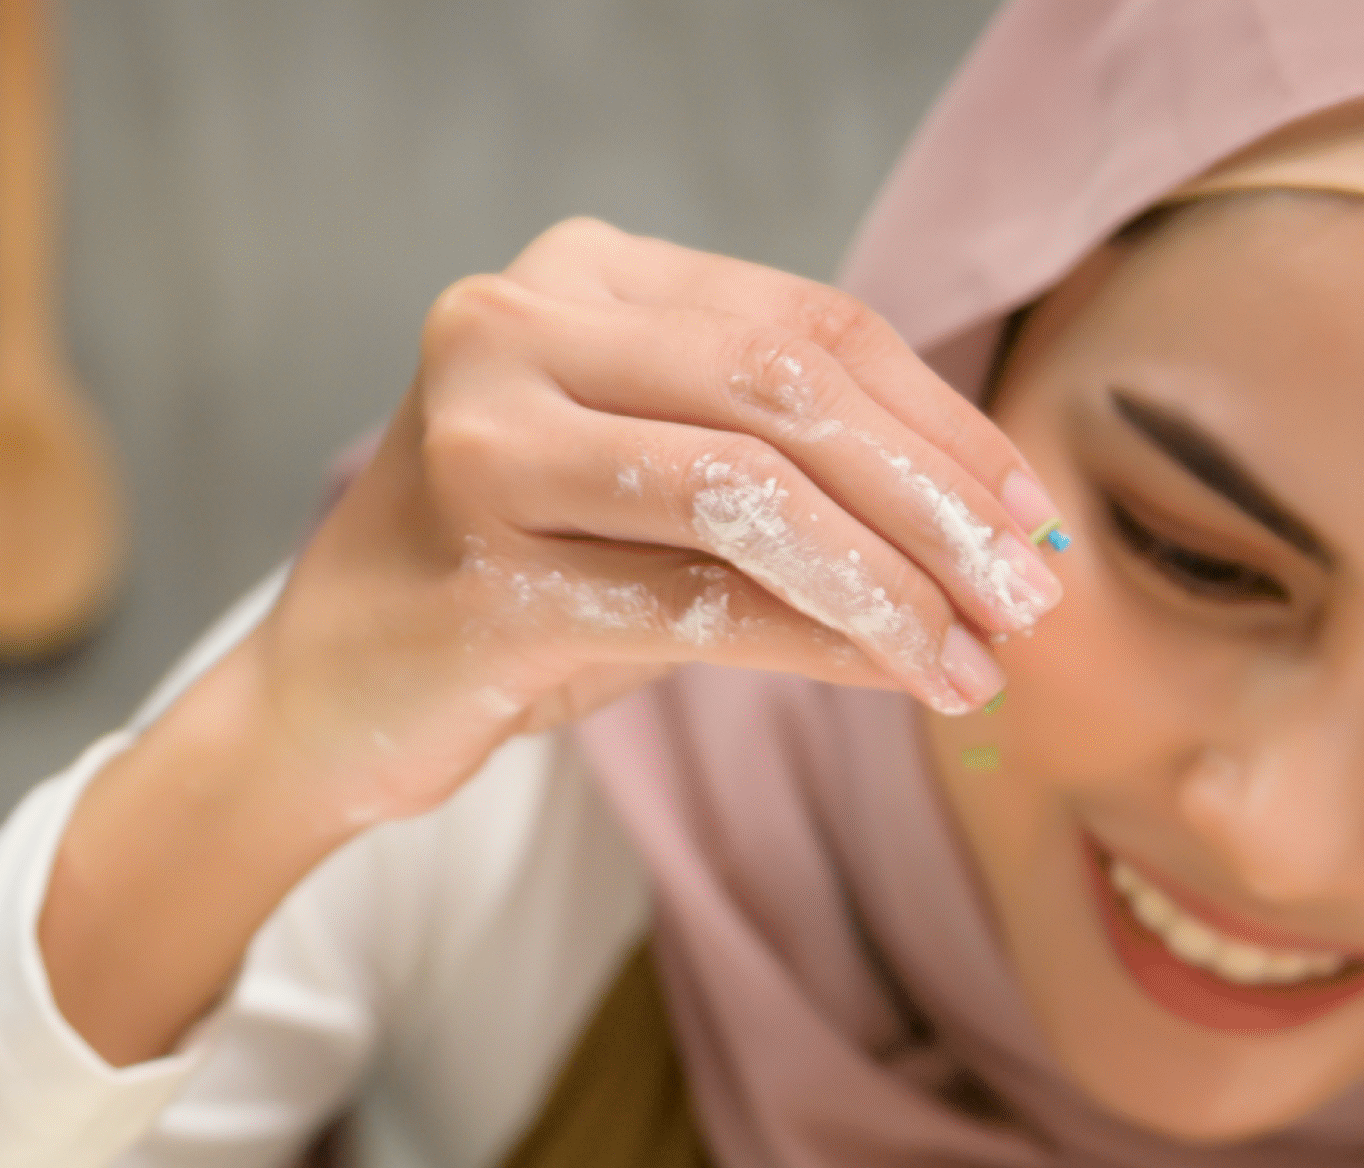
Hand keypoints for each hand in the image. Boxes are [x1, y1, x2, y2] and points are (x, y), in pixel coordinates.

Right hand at [245, 215, 1065, 833]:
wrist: (330, 695)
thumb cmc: (516, 592)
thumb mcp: (655, 497)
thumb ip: (788, 474)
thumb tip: (990, 536)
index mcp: (576, 275)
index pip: (808, 324)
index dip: (943, 422)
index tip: (1034, 516)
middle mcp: (515, 327)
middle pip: (789, 391)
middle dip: (935, 503)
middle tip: (1032, 596)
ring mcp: (482, 446)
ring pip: (748, 494)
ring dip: (891, 585)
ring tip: (977, 657)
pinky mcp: (481, 581)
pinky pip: (695, 606)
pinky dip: (819, 646)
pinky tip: (898, 678)